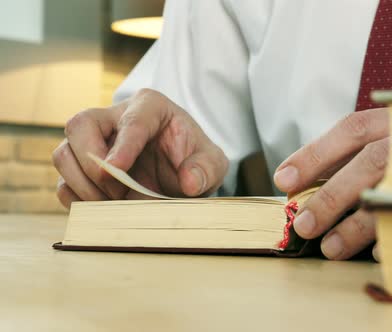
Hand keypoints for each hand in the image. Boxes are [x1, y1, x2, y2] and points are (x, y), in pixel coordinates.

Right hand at [53, 88, 227, 207]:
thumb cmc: (195, 160)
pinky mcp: (83, 168)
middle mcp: (114, 118)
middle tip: (117, 191)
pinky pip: (64, 182)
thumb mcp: (212, 164)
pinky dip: (78, 199)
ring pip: (64, 153)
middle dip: (93, 163)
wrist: (182, 173)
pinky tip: (103, 209)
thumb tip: (190, 182)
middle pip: (80, 125)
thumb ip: (206, 170)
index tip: (117, 170)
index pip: (131, 120)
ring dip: (84, 185)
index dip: (122, 145)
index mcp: (150, 107)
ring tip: (115, 203)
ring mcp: (94, 142)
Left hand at [274, 108, 388, 259]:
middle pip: (369, 164)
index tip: (283, 180)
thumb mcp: (391, 133)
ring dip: (357, 225)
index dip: (314, 154)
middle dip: (332, 195)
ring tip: (330, 248)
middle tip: (304, 224)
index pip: (351, 130)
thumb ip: (354, 151)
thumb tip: (302, 181)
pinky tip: (376, 254)